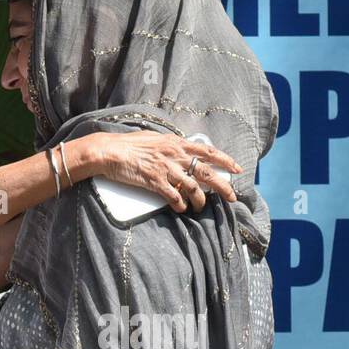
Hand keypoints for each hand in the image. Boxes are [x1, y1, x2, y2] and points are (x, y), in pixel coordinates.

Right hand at [88, 131, 240, 212]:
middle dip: (222, 186)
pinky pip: (174, 196)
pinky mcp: (155, 182)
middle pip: (206, 172)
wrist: (111, 151)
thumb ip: (171, 146)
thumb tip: (183, 151)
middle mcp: (174, 155)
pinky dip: (181, 205)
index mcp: (176, 143)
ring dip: (200, 200)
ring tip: (200, 207)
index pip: (207, 151)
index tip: (237, 169)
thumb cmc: (130, 145)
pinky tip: (182, 209)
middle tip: (232, 197)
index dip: (224, 160)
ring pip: (192, 187)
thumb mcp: (156, 139)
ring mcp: (165, 169)